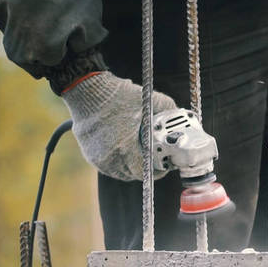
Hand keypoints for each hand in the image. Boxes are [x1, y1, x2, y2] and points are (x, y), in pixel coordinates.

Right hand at [62, 72, 176, 180]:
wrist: (88, 91)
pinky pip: (107, 166)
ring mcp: (98, 158)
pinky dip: (117, 162)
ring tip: (140, 155)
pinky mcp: (90, 155)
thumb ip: (168, 110)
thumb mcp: (151, 100)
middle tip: (154, 158)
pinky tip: (124, 152)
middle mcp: (110, 158)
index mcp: (126, 149)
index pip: (146, 173)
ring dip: (131, 167)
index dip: (158, 170)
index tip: (164, 164)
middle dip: (146, 168)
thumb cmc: (118, 96)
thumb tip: (180, 115)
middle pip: (134, 175)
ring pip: (120, 173)